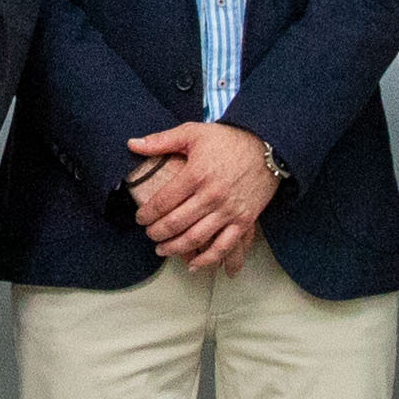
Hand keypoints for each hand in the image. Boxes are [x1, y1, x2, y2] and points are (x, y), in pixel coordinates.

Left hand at [127, 122, 279, 270]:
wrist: (267, 146)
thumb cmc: (228, 139)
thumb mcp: (193, 133)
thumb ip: (161, 141)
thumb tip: (132, 144)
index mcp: (196, 174)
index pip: (162, 202)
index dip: (146, 214)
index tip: (140, 218)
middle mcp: (211, 195)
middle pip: (175, 223)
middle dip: (157, 233)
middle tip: (150, 234)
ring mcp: (228, 210)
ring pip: (195, 238)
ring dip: (175, 248)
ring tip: (162, 249)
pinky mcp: (244, 220)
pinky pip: (224, 246)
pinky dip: (208, 259)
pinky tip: (194, 264)